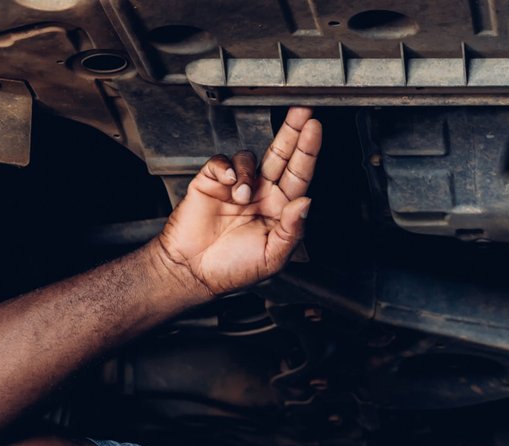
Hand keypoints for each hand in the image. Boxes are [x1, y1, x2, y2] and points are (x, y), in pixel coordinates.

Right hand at [152, 107, 322, 297]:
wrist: (193, 271)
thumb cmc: (233, 269)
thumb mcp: (272, 256)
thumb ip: (292, 230)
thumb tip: (306, 203)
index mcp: (280, 209)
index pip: (299, 175)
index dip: (308, 151)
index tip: (315, 128)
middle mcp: (261, 193)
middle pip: (280, 154)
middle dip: (292, 131)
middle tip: (302, 111)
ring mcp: (237, 186)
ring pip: (250, 157)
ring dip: (247, 172)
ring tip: (240, 197)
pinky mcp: (212, 181)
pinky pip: (222, 161)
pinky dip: (225, 168)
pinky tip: (225, 184)